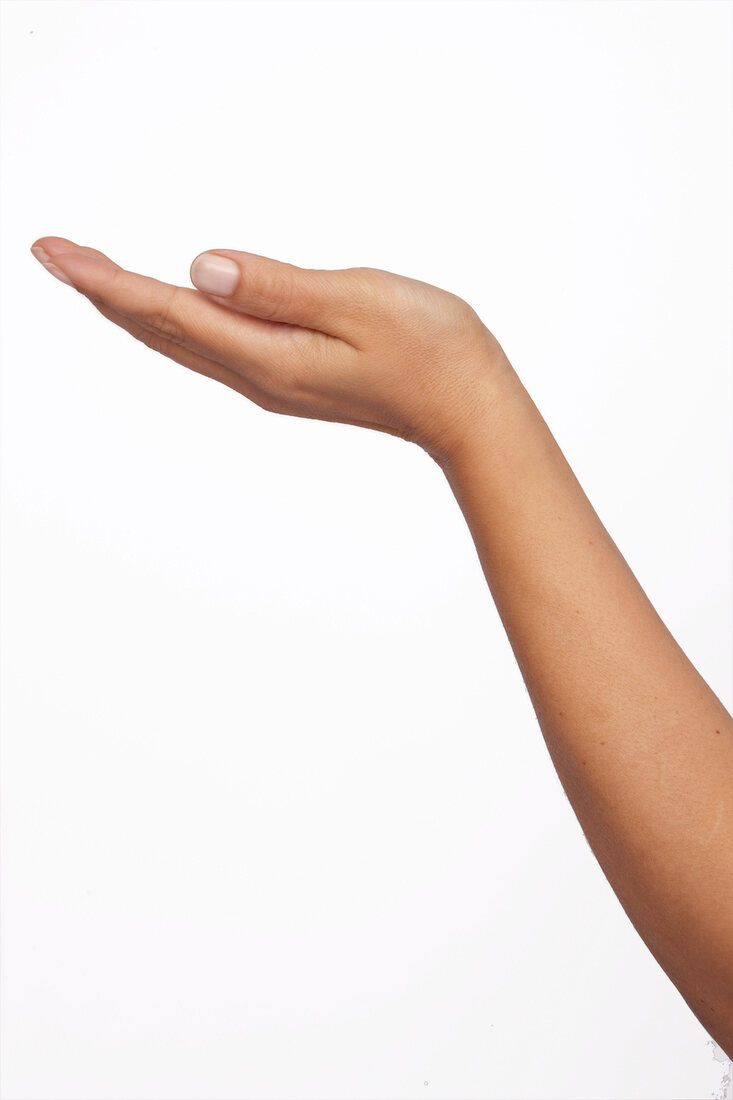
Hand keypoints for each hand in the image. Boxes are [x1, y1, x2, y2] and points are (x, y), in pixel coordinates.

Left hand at [30, 237, 512, 465]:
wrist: (469, 408)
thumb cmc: (430, 349)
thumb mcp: (357, 303)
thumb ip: (277, 287)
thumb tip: (201, 269)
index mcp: (268, 355)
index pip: (168, 311)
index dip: (107, 280)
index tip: (54, 251)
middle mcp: (258, 374)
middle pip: (161, 331)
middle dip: (104, 292)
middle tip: (54, 253)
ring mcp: (273, 381)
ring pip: (181, 342)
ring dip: (133, 310)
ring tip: (94, 278)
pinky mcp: (290, 377)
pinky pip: (210, 348)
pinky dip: (173, 325)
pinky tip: (168, 314)